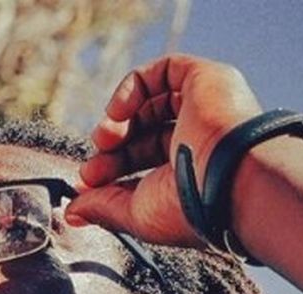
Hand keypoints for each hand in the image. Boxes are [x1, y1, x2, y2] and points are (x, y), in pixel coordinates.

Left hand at [66, 54, 262, 246]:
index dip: (111, 170)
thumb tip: (73, 213)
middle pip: (143, 134)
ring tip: (105, 139)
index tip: (88, 182)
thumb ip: (104, 208)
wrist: (229, 181)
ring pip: (151, 101)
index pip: (143, 164)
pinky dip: (131, 88)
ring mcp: (204, 108)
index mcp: (190, 174)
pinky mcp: (206, 80)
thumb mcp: (138, 214)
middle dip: (111, 150)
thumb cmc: (191, 207)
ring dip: (118, 119)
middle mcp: (199, 140)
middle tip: (92, 168)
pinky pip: (162, 71)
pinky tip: (118, 112)